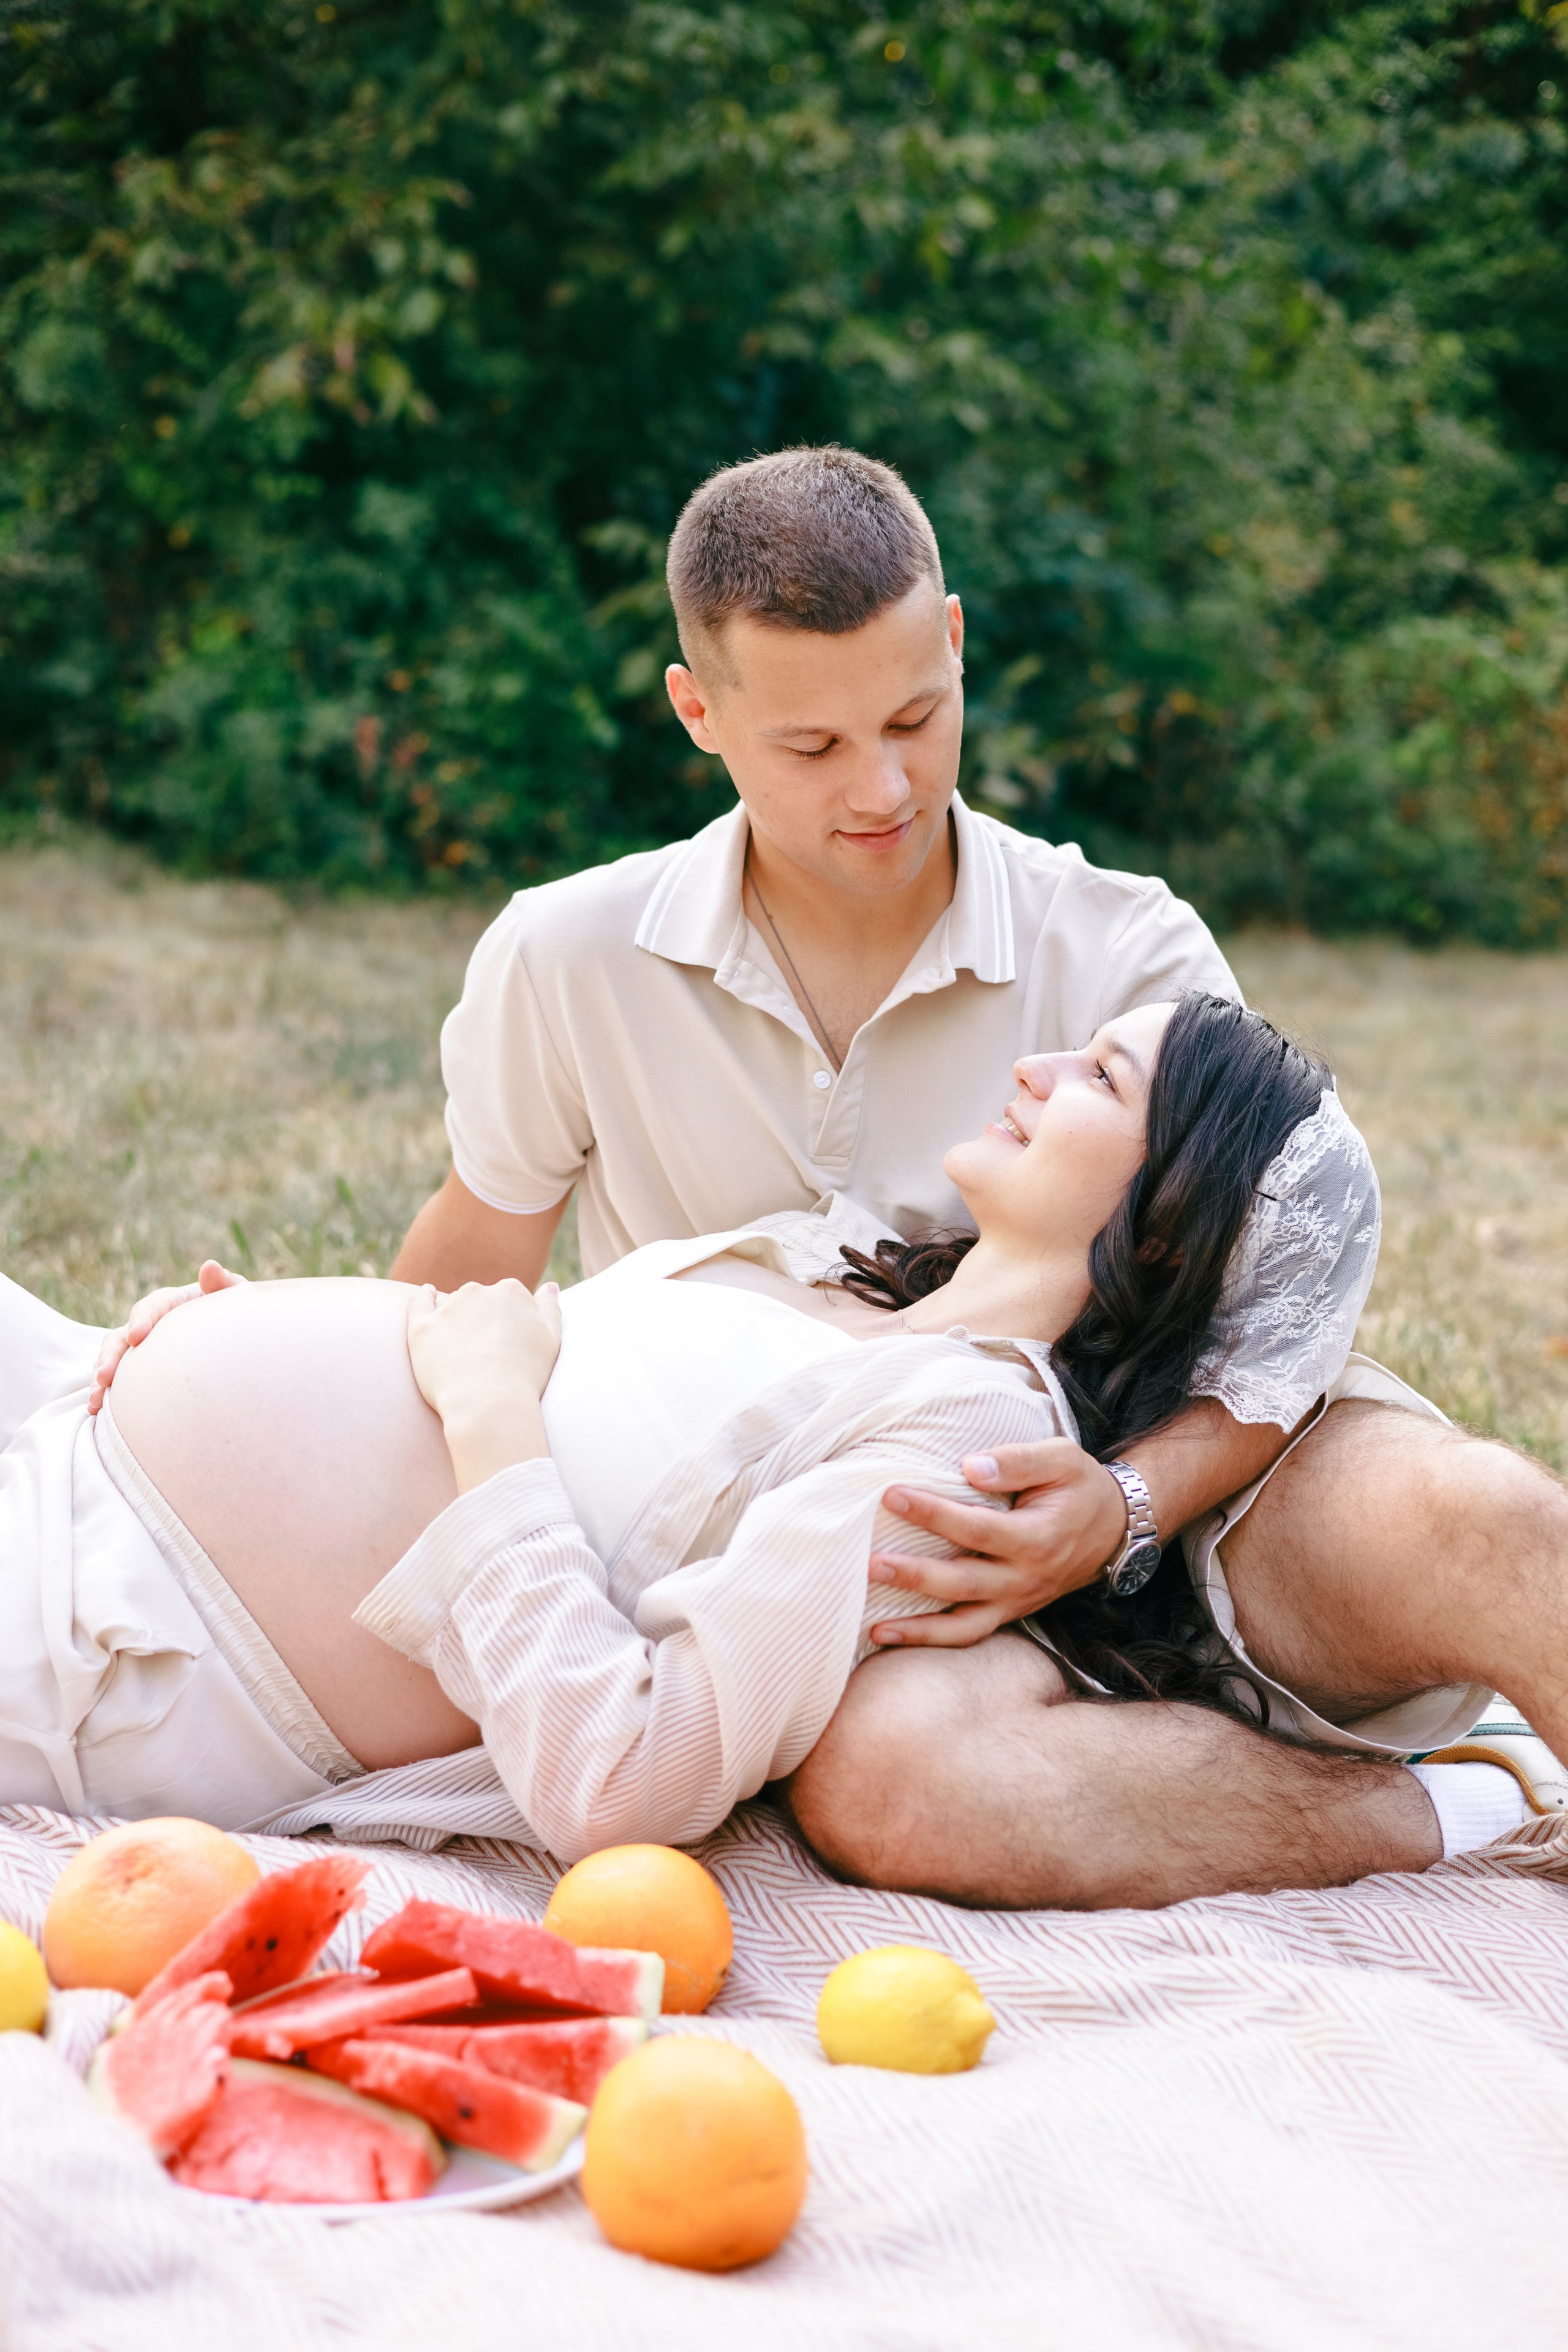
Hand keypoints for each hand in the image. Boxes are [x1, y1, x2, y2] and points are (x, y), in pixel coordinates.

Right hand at [88, 1260, 245, 1414]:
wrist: (235, 1339)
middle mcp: (150, 1324)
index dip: (142, 1320)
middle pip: (123, 1336)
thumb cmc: (235, 1314)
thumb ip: (224, 1284)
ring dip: (101, 1377)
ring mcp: (141, 1348)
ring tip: (95, 1401)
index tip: (137, 1335)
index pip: (153, 1307)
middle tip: (105, 1376)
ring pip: (114, 1359)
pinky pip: (118, 1380)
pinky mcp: (139, 1369)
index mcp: (173, 1303)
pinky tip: (97, 1413)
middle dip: (111, 1356)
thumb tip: (210, 1267)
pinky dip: (105, 1394)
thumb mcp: (236, 1296)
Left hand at [406, 1278, 561, 1490]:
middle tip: (487, 1354)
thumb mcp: (552, 1340)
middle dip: (483, 1319)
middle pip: (480, 1300)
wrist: (490, 1406)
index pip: (509, 1300)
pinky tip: (428, 1293)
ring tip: (464, 1351)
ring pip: (453, 1305)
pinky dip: (424, 1297)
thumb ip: (550, 1308)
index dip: (510, 1323)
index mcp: (512, 1292)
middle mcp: (479, 1291)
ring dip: (458, 1319)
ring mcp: (448, 1308)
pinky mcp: (422, 1328)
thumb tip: (549, 1287)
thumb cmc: (526, 1377)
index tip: (510, 1345)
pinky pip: (419, 1303)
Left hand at [867, 1439, 1127, 1647]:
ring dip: (918, 1628)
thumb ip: (1017, 1461)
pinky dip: (930, 1640)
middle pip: (964, 1582)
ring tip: (874, 1624)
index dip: (934, 1514)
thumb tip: (969, 1467)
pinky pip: (968, 1635)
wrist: (1113, 1530)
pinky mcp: (1008, 1613)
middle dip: (915, 1575)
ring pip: (963, 1625)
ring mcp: (1017, 1602)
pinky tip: (889, 1636)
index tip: (892, 1495)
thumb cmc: (1080, 1487)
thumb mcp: (1062, 1459)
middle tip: (870, 1563)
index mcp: (1038, 1538)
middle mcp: (1026, 1579)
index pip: (978, 1528)